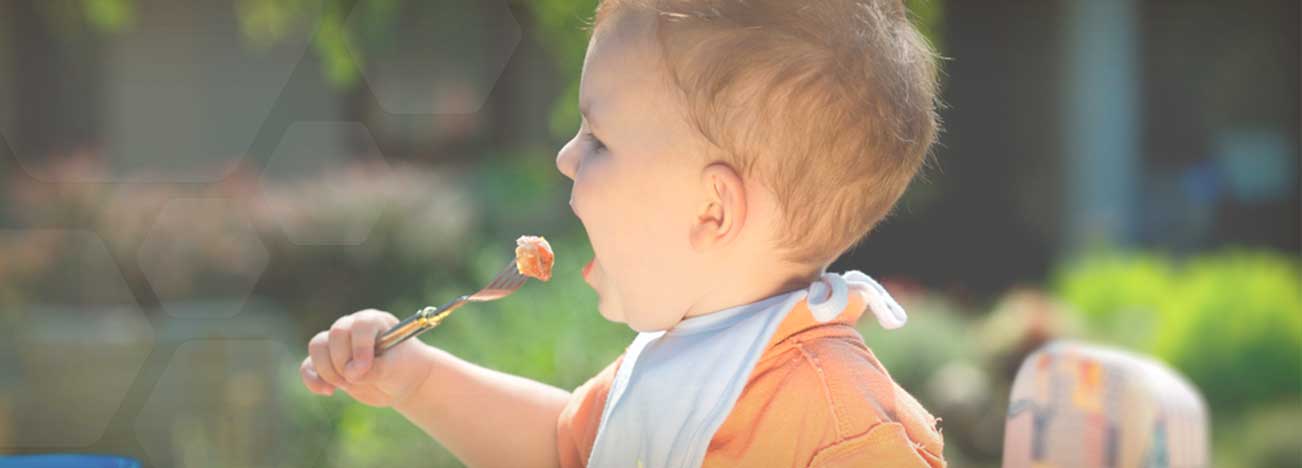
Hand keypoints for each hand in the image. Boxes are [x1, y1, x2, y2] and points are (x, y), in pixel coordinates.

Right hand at [300, 309, 431, 406]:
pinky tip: (328, 392)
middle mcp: (352, 327)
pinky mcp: (327, 361)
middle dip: (343, 361)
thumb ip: (375, 369)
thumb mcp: (395, 369)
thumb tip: (350, 373)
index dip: (360, 346)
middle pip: (335, 335)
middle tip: (357, 378)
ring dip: (328, 370)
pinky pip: (308, 366)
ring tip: (346, 385)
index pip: (360, 325)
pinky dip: (313, 380)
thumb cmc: (402, 368)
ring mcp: (337, 343)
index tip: (364, 368)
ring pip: (317, 346)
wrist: (400, 382)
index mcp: (373, 321)